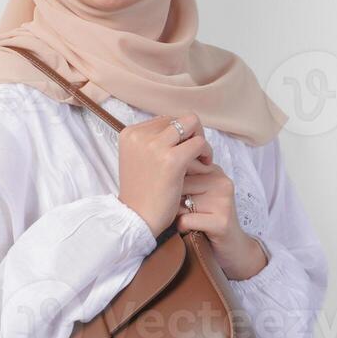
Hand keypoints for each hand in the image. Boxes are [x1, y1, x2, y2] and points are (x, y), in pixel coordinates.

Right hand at [116, 113, 213, 234]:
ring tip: (201, 159)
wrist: (137, 219)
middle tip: (195, 154)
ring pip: (192, 124)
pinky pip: (199, 143)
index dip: (178, 135)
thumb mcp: (138, 159)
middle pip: (179, 119)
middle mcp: (140, 135)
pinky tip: (204, 166)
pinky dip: (206, 153)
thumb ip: (152, 143)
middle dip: (191, 135)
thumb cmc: (141, 193)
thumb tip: (177, 128)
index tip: (183, 152)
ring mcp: (155, 146)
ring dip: (200, 140)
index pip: (164, 120)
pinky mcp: (172, 159)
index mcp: (130, 134)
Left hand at [176, 163, 268, 280]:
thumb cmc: (208, 219)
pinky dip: (182, 227)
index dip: (171, 183)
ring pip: (180, 203)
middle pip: (179, 184)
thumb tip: (154, 169)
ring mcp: (223, 201)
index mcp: (214, 171)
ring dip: (177, 215)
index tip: (175, 196)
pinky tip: (191, 230)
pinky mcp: (221, 221)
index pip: (181, 165)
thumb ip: (183, 178)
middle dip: (173, 200)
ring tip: (189, 220)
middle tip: (183, 212)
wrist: (234, 248)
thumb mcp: (198, 194)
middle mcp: (221, 182)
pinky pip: (186, 220)